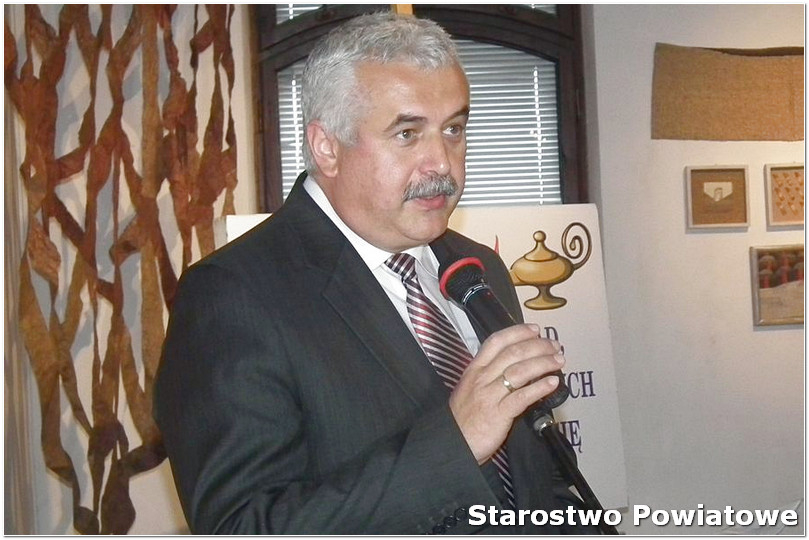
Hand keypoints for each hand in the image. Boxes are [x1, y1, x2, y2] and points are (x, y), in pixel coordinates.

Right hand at [449, 324, 564, 463]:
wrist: (453, 443)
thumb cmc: (464, 417)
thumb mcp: (469, 388)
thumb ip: (488, 375)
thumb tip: (513, 365)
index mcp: (474, 369)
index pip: (496, 341)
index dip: (518, 332)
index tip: (535, 330)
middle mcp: (482, 378)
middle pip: (513, 353)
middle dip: (538, 346)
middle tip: (555, 346)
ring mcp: (490, 395)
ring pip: (520, 371)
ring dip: (543, 363)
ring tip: (559, 361)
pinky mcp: (498, 414)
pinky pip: (522, 397)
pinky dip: (539, 387)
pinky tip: (552, 383)